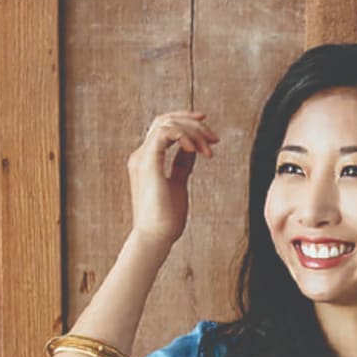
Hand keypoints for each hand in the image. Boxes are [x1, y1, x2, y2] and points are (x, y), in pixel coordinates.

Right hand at [126, 110, 218, 247]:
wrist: (156, 236)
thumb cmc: (167, 217)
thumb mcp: (179, 184)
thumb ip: (182, 164)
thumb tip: (192, 149)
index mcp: (148, 160)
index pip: (163, 128)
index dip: (186, 123)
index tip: (208, 131)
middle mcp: (142, 155)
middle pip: (164, 120)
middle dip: (193, 123)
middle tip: (215, 138)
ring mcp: (143, 158)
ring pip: (166, 123)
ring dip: (192, 132)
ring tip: (209, 150)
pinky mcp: (148, 163)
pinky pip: (164, 134)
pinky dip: (183, 136)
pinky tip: (197, 150)